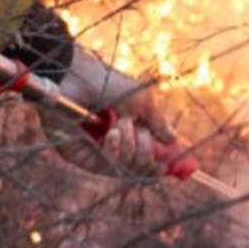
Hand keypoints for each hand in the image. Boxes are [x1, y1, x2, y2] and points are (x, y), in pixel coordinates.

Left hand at [39, 46, 180, 176]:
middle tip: (140, 130)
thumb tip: (173, 140)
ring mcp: (99, 152)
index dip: (158, 164)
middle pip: (140, 167)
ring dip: (129, 146)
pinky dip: (115, 150)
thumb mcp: (140, 100)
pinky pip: (108, 167)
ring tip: (119, 124)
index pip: (146, 156)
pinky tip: (110, 134)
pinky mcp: (83, 158)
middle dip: (146, 151)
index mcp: (128, 129)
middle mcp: (114, 144)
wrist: (75, 78)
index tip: (167, 166)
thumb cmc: (106, 83)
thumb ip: (157, 122)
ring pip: (126, 168)